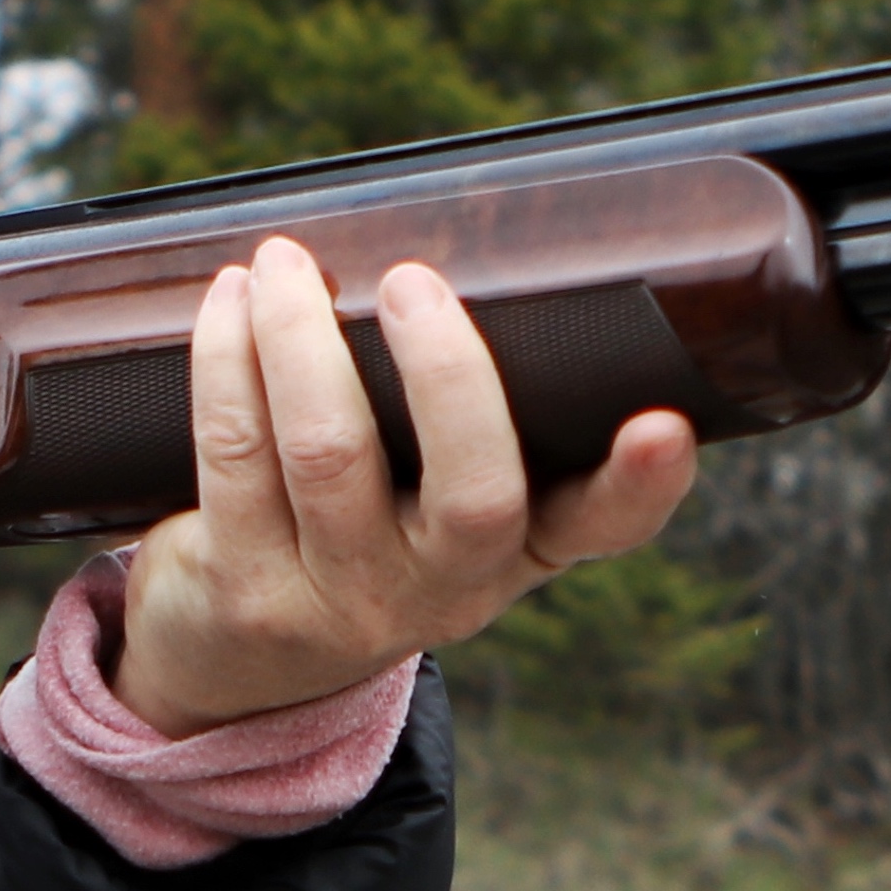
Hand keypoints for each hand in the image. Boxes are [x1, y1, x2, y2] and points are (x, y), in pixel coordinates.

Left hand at [110, 237, 699, 733]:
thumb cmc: (366, 531)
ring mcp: (345, 598)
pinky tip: (230, 303)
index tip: (662, 426)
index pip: (601, 526)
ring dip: (300, 336)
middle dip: (445, 372)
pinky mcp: (247, 589)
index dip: (641, 484)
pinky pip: (236, 453)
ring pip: (329, 453)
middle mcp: (447, 588)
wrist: (245, 664)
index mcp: (519, 550)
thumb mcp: (440, 502)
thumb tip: (472, 227)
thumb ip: (466, 411)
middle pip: (474, 492)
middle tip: (410, 278)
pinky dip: (228, 359)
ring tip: (285, 263)